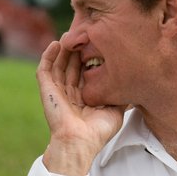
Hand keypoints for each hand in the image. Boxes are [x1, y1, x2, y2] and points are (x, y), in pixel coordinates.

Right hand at [36, 41, 126, 175]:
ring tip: (69, 34)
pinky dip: (48, 56)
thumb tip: (132, 82)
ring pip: (58, 64)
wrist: (81, 142)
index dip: (89, 57)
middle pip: (71, 65)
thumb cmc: (97, 132)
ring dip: (63, 49)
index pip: (85, 71)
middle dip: (76, 49)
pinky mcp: (47, 90)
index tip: (98, 43)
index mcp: (83, 97)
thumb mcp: (115, 110)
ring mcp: (57, 91)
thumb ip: (120, 95)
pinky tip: (55, 44)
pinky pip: (45, 69)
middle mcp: (69, 92)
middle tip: (83, 33)